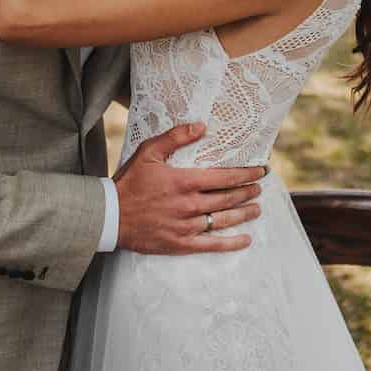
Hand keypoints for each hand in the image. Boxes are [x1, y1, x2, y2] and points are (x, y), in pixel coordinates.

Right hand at [113, 123, 265, 254]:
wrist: (110, 215)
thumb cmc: (129, 182)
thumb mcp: (149, 152)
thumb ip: (175, 137)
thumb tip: (201, 126)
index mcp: (184, 181)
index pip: (225, 177)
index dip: (246, 173)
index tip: (260, 170)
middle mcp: (189, 204)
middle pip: (228, 198)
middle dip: (248, 191)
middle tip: (259, 187)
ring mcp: (186, 225)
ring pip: (223, 220)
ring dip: (244, 213)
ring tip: (257, 208)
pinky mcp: (181, 243)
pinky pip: (211, 245)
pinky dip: (231, 243)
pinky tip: (245, 239)